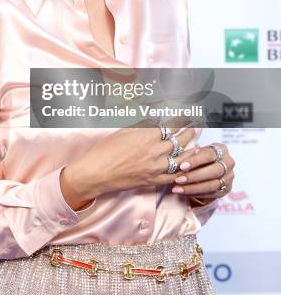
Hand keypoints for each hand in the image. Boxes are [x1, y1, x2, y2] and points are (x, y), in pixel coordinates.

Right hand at [60, 124, 197, 209]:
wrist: (97, 172)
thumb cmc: (106, 149)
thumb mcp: (124, 130)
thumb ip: (142, 124)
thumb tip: (155, 117)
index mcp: (146, 134)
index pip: (170, 124)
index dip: (180, 119)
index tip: (187, 114)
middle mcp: (154, 150)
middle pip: (178, 139)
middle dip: (189, 131)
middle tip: (196, 125)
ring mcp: (155, 166)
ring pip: (181, 158)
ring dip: (190, 149)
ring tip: (197, 143)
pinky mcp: (153, 180)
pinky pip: (174, 176)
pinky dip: (183, 170)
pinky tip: (189, 165)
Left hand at [171, 142, 234, 202]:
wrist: (206, 167)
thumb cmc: (198, 157)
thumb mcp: (193, 152)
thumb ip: (188, 156)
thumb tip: (179, 163)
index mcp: (221, 149)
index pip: (209, 154)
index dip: (195, 161)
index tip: (182, 166)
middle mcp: (228, 162)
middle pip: (214, 171)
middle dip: (194, 176)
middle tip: (178, 180)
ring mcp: (229, 177)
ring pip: (213, 185)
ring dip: (193, 188)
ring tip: (178, 189)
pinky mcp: (226, 189)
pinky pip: (212, 194)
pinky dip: (197, 194)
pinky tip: (185, 193)